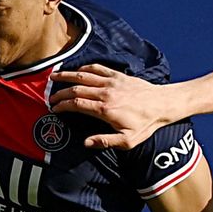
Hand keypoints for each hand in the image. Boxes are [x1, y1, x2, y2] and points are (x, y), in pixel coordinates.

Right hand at [49, 64, 171, 149]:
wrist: (162, 104)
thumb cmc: (146, 124)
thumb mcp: (127, 140)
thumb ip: (105, 141)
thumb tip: (85, 143)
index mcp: (105, 110)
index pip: (77, 104)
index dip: (63, 106)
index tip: (54, 108)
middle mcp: (106, 93)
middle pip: (76, 89)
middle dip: (60, 92)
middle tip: (50, 97)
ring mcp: (111, 82)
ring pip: (83, 75)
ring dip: (67, 75)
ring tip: (54, 77)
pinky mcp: (118, 75)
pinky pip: (97, 68)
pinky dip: (84, 68)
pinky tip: (77, 71)